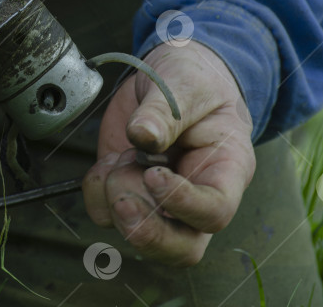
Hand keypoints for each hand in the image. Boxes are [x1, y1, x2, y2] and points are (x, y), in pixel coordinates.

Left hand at [83, 40, 255, 265]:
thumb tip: (143, 135)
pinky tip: (108, 160)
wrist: (171, 75)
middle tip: (122, 199)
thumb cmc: (193, 79)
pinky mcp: (128, 193)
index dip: (182, 204)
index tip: (153, 174)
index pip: (214, 212)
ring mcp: (160, 201)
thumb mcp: (185, 84)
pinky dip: (96, 191)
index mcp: (227, 169)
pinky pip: (105, 214)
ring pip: (139, 236)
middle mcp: (197, 195)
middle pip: (182, 248)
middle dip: (146, 232)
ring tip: (122, 157)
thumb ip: (165, 110)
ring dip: (116, 199)